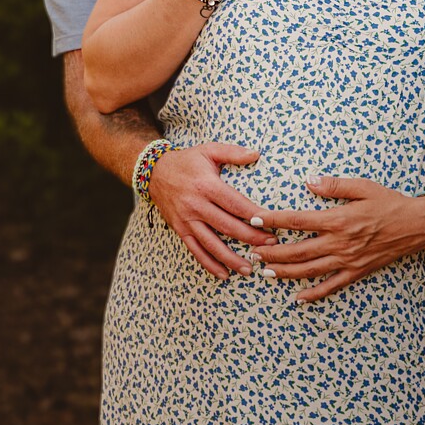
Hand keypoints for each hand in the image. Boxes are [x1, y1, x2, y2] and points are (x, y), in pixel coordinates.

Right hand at [146, 142, 272, 277]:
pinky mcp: (180, 229)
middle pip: (228, 227)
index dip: (255, 216)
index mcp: (206, 185)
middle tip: (271, 246)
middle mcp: (196, 205)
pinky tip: (223, 274)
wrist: (153, 171)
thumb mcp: (208, 150)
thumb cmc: (186, 161)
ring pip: (212, 244)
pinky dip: (209, 264)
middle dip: (251, 238)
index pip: (236, 204)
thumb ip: (233, 152)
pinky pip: (195, 250)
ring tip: (249, 269)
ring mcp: (187, 219)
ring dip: (231, 259)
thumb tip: (257, 154)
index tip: (271, 224)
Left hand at [251, 175, 424, 301]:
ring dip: (285, 273)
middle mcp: (340, 242)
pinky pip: (332, 286)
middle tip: (252, 254)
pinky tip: (298, 298)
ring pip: (310, 270)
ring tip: (265, 273)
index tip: (255, 219)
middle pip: (298, 251)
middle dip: (272, 253)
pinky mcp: (357, 271)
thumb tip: (308, 181)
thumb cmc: (389, 202)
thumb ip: (334, 185)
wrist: (417, 225)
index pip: (298, 221)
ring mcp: (348, 260)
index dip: (274, 221)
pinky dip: (315, 294)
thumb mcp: (362, 186)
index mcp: (338, 219)